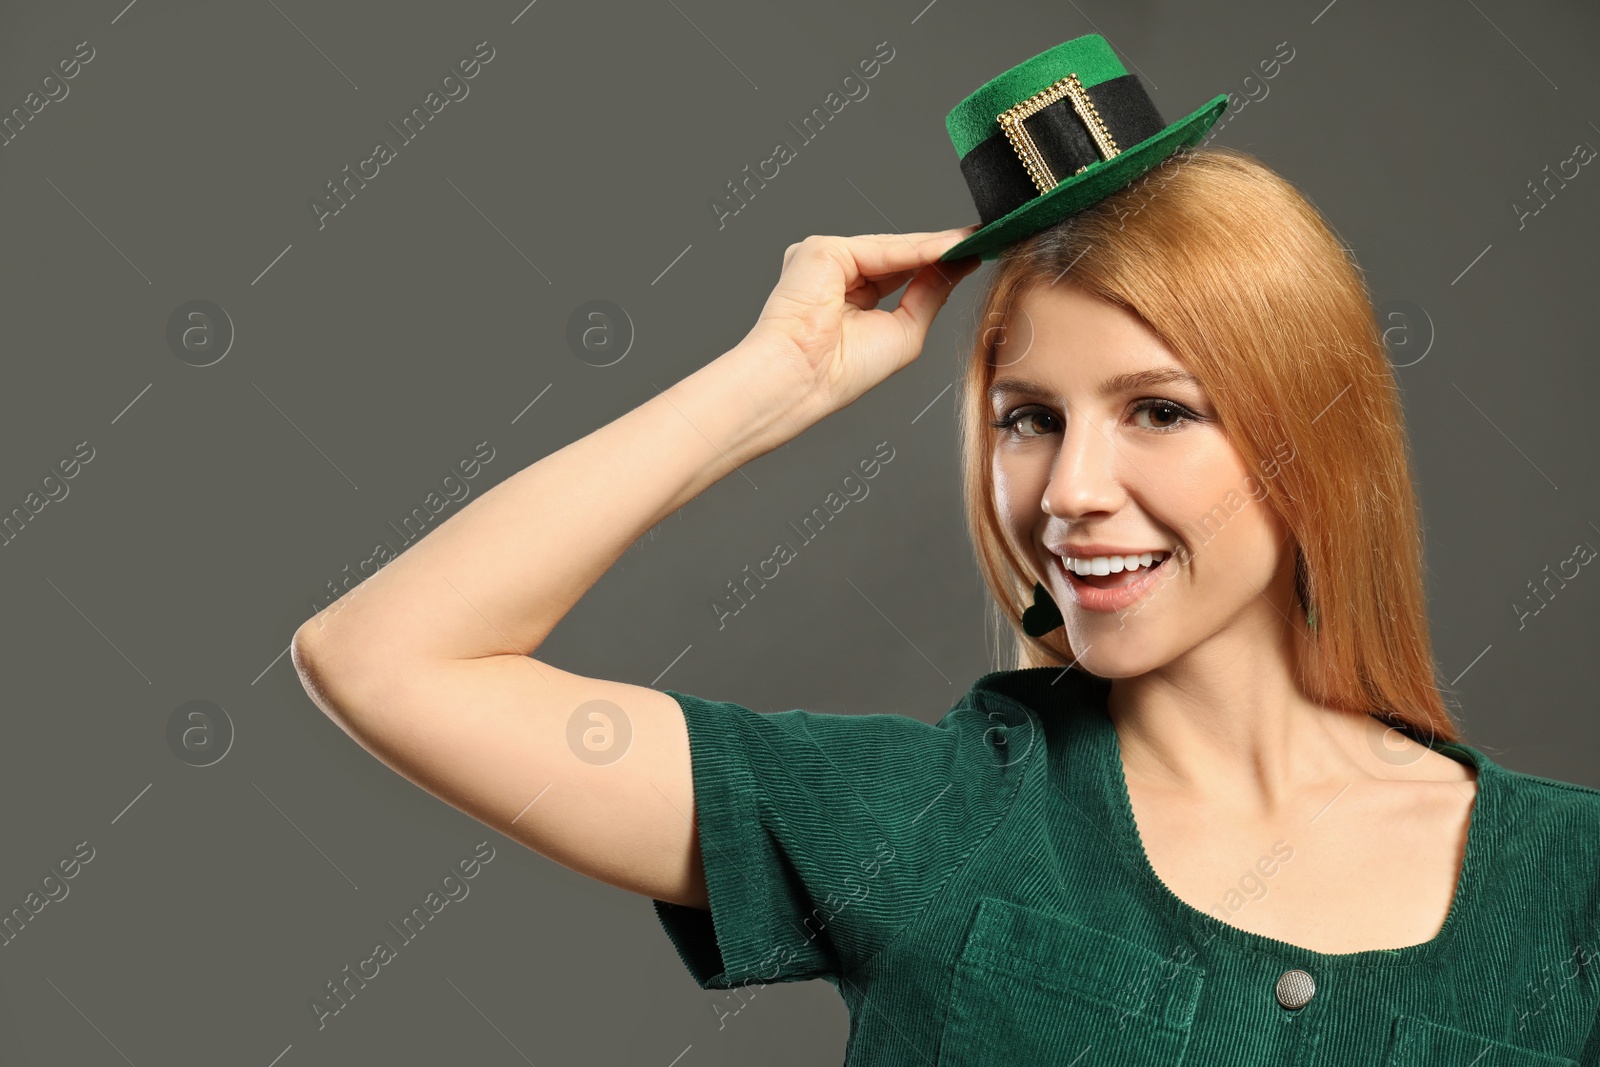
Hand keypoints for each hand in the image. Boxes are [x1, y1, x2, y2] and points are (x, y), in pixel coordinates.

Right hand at [737, 226, 983, 419]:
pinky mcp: (821, 250)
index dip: (937, 265)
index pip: (900, 273)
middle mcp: (836, 276)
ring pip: (892, 248)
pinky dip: (916, 249)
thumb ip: (929, 294)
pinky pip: (880, 248)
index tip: (975, 254)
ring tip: (974, 242)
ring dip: (934, 247)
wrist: (802, 380)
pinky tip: (949, 247)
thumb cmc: (840, 372)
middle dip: (940, 251)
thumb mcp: (905, 331)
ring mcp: (826, 260)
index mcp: (849, 300)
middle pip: (898, 255)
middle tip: (984, 240)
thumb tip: (958, 266)